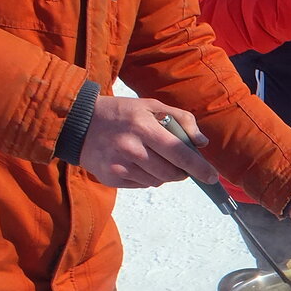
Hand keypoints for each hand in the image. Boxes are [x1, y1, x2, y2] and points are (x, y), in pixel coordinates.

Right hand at [80, 97, 218, 187]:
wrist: (78, 123)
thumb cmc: (120, 113)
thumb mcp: (149, 105)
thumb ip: (180, 119)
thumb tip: (201, 142)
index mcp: (143, 128)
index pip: (179, 153)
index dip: (199, 167)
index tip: (212, 176)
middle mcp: (131, 148)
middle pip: (172, 173)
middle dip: (181, 171)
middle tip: (177, 163)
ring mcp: (120, 166)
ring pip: (158, 181)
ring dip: (163, 174)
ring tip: (150, 157)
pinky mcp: (111, 178)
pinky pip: (143, 185)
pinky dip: (147, 177)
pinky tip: (136, 163)